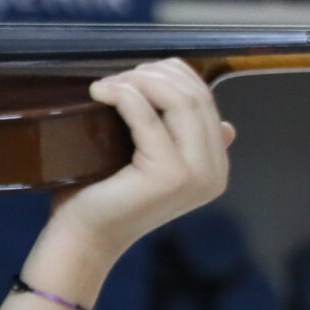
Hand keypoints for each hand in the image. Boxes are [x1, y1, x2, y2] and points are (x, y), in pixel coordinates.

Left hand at [41, 59, 234, 270]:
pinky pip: (147, 115)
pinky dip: (122, 94)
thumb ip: (181, 140)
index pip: (204, 99)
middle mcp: (215, 172)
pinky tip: (99, 92)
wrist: (84, 237)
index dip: (171, 74)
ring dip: (139, 80)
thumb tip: (225, 125)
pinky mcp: (169, 174)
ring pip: (180, 99)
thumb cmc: (106, 194)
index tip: (133, 75)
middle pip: (195, 95)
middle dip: (155, 73)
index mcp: (215, 166)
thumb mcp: (150, 159)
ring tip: (107, 85)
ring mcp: (196, 174)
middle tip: (116, 78)